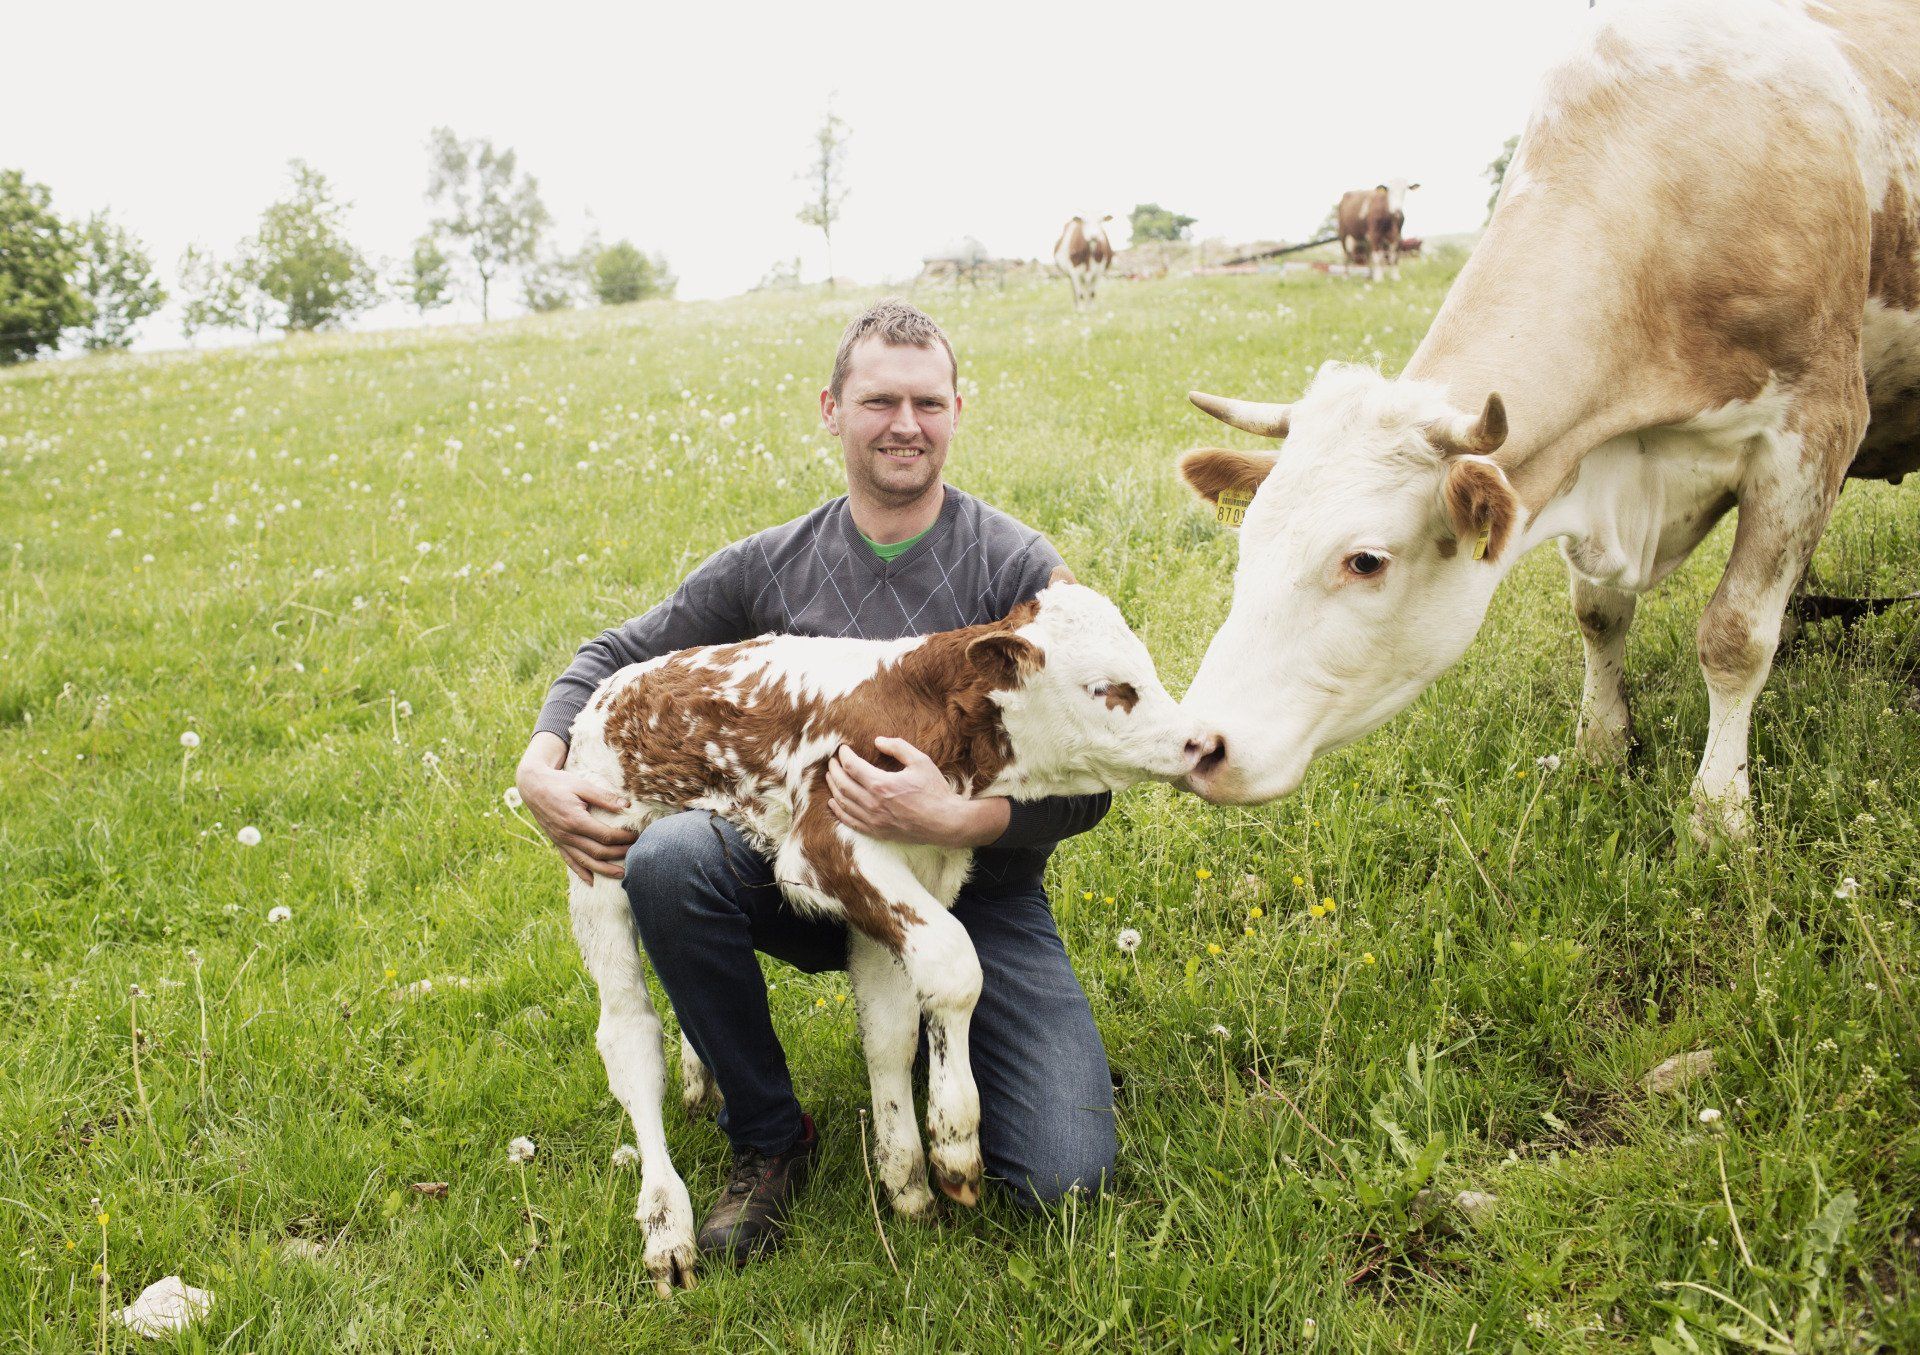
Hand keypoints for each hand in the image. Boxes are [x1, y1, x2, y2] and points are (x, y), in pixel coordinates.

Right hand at [518, 762, 636, 882]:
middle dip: (618, 854)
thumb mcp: (582, 785)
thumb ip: (604, 797)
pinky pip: (570, 862)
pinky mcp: (557, 843)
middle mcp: (568, 835)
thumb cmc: (559, 784)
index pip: (605, 835)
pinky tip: (592, 882)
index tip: (636, 836)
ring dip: (604, 870)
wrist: (532, 787)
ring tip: (621, 875)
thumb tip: (626, 805)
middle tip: (635, 853)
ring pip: (585, 861)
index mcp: (576, 820)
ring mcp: (561, 841)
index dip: (623, 838)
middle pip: (598, 852)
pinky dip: (581, 873)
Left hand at [827, 737, 1006, 847]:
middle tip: (833, 760)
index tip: (843, 748)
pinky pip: (850, 821)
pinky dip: (838, 811)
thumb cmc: (935, 791)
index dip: (843, 755)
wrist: (945, 822)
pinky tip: (834, 802)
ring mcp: (873, 820)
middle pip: (842, 783)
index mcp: (881, 784)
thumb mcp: (920, 761)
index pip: (851, 766)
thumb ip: (898, 747)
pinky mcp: (877, 832)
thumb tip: (878, 740)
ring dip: (834, 787)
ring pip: (843, 802)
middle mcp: (872, 803)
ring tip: (831, 776)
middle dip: (834, 769)